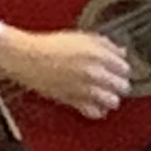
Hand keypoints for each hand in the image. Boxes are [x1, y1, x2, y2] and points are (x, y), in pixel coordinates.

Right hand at [0, 27, 131, 117]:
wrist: (26, 58)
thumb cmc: (49, 47)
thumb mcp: (81, 38)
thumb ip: (104, 44)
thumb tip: (121, 52)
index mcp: (97, 53)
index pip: (124, 67)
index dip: (122, 69)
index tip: (119, 70)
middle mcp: (93, 71)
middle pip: (122, 85)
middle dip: (119, 84)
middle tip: (113, 83)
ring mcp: (84, 88)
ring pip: (113, 101)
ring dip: (110, 98)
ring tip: (105, 95)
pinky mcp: (73, 101)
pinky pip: (96, 112)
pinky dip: (98, 110)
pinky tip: (95, 105)